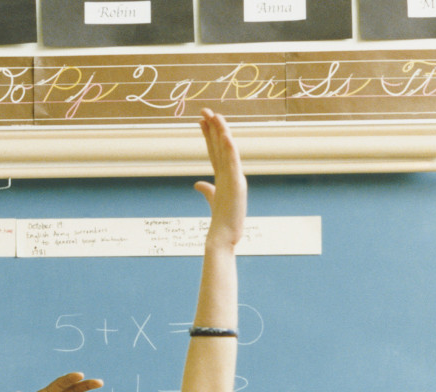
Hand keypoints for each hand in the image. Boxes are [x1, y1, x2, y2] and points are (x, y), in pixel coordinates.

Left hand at [194, 110, 246, 250]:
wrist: (224, 236)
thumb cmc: (222, 220)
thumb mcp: (212, 199)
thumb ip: (206, 189)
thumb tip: (197, 183)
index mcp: (224, 175)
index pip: (214, 150)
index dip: (208, 134)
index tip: (201, 120)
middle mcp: (231, 173)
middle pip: (220, 145)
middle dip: (213, 127)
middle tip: (205, 110)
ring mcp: (235, 177)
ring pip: (228, 149)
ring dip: (222, 132)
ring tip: (215, 115)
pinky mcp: (237, 184)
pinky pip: (233, 162)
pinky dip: (229, 148)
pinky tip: (225, 135)